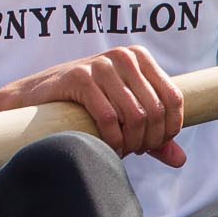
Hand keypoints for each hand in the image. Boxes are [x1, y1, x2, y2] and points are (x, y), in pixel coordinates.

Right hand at [0, 46, 186, 166]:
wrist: (36, 98)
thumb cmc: (85, 106)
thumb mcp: (124, 115)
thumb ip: (154, 135)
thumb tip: (180, 160)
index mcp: (139, 58)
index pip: (173, 98)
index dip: (169, 128)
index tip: (154, 144)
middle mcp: (123, 56)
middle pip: (155, 110)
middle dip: (149, 139)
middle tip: (135, 151)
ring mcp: (101, 64)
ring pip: (135, 115)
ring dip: (131, 142)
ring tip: (122, 150)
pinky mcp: (79, 77)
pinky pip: (109, 117)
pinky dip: (113, 139)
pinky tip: (109, 147)